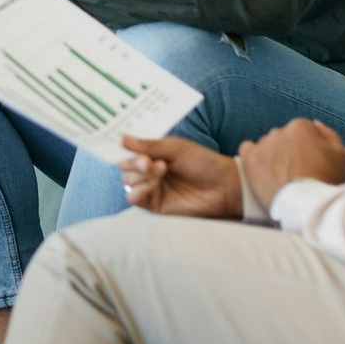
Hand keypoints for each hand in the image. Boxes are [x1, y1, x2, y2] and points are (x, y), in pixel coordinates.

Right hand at [119, 134, 240, 218]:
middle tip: (149, 160)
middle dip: (134, 161)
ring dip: (139, 174)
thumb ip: (149, 145)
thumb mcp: (175, 147)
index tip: (123, 143)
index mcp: (152, 154)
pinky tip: (152, 184)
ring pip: (127, 180)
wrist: (223, 186)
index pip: (128, 150)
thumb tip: (122, 138)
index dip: (123, 147)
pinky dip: (138, 190)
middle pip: (125, 166)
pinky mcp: (154, 205)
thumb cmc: (202, 162)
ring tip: (160, 169)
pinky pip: (134, 198)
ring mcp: (151, 188)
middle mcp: (148, 171)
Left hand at [238, 118, 344, 211]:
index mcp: (300, 127)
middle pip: (284, 137)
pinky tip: (263, 170)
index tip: (311, 161)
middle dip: (289, 150)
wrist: (305, 204)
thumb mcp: (339, 154)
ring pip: (267, 145)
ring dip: (273, 155)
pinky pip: (248, 150)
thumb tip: (315, 124)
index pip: (302, 130)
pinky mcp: (249, 159)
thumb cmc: (325, 180)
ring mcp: (263, 144)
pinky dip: (254, 158)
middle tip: (297, 171)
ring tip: (282, 176)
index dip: (308, 147)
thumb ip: (328, 133)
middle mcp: (279, 131)